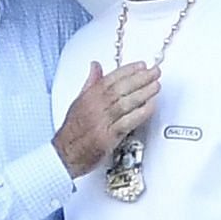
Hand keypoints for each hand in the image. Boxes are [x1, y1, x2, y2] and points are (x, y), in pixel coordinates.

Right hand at [53, 61, 159, 178]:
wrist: (65, 153)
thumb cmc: (72, 130)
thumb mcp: (78, 101)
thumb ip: (91, 82)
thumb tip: (95, 66)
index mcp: (89, 96)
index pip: (111, 78)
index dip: (128, 70)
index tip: (141, 65)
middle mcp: (96, 107)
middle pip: (121, 88)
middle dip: (140, 78)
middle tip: (154, 72)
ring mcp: (102, 122)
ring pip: (126, 103)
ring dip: (143, 93)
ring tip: (156, 86)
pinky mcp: (108, 137)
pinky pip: (127, 122)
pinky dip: (140, 114)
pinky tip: (150, 107)